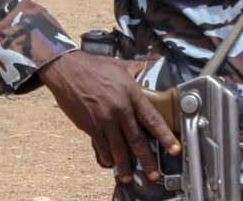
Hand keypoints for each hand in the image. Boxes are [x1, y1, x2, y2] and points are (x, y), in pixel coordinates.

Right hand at [38, 52, 180, 184]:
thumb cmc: (93, 66)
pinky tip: (110, 163)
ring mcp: (104, 120)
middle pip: (137, 140)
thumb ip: (135, 69)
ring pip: (118, 148)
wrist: (67, 70)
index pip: (153, 119)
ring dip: (125, 165)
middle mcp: (120, 110)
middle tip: (154, 175)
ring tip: (128, 177)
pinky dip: (106, 156)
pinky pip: (101, 145)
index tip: (174, 149)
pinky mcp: (90, 125)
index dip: (165, 136)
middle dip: (147, 160)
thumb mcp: (119, 65)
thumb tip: (147, 66)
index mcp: (131, 95)